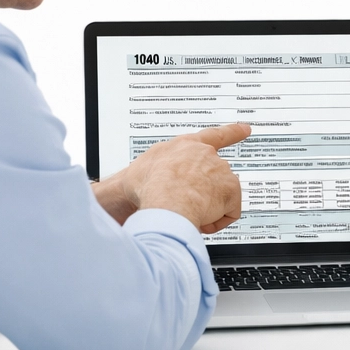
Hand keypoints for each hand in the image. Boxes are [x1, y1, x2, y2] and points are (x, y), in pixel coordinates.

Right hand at [95, 123, 249, 233]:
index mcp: (183, 146)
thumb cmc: (144, 189)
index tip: (246, 128)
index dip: (230, 132)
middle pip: (214, 176)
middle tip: (188, 205)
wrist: (161, 199)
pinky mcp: (230, 187)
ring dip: (207, 208)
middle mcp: (204, 154)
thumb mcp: (135, 175)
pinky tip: (201, 220)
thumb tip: (103, 192)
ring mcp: (219, 169)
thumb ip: (132, 179)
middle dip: (204, 194)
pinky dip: (217, 220)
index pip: (211, 136)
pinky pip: (230, 211)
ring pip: (220, 196)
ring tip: (187, 213)